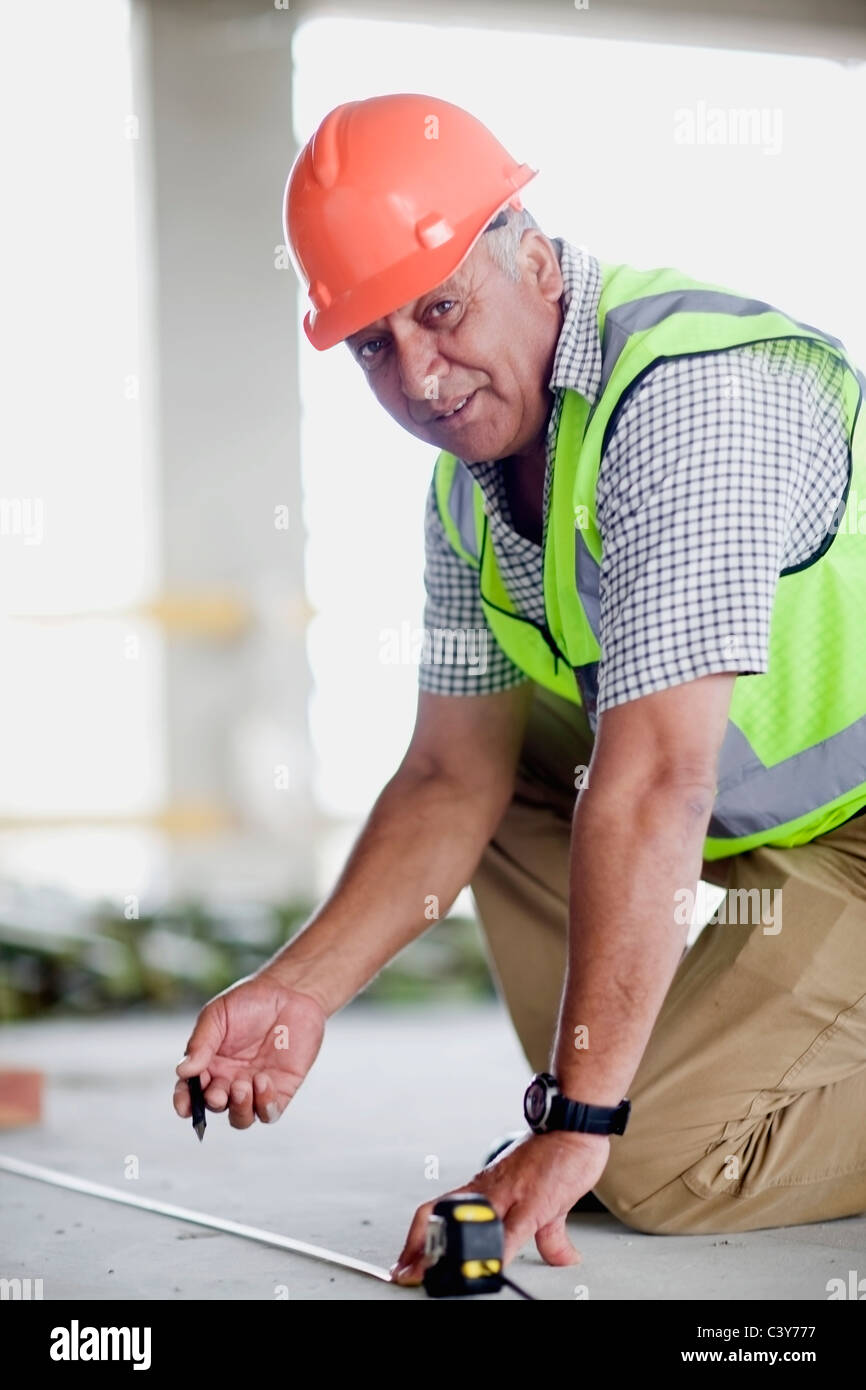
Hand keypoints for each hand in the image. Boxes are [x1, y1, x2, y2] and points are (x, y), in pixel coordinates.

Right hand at [173, 971, 325, 1128]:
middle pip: (215, 1107)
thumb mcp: (217, 1015)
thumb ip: (200, 1043)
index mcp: (209, 1064)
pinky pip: (270, 1112)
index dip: (184, 1103)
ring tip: (243, 1085)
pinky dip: (264, 1105)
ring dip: (239, 1109)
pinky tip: (263, 1080)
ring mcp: (255, 1087)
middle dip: (214, 1102)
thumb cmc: (250, 1000)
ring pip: (241, 1118)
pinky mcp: (281, 1089)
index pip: (191, 1092)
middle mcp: (230, 1080)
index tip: (184, 1106)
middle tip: (219, 1090)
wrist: (290, 991)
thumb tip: (183, 1072)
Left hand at [391, 1130, 609, 1283]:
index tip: (406, 1264)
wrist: (574, 1127)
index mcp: (485, 1189)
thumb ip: (547, 1233)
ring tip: (435, 1275)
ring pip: (469, 1224)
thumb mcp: (546, 1201)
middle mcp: (488, 1191)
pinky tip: (493, 1269)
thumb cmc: (556, 1157)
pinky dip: (500, 1253)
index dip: (417, 1238)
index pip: (438, 1211)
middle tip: (406, 1273)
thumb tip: (562, 1257)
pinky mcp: (534, 1203)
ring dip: (452, 1252)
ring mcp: (507, 1195)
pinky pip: (512, 1232)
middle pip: (442, 1217)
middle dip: (422, 1249)